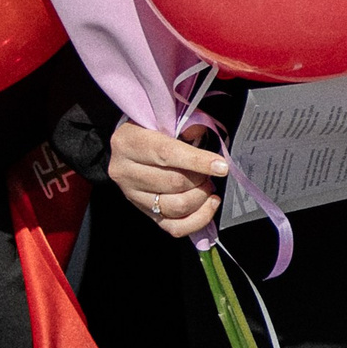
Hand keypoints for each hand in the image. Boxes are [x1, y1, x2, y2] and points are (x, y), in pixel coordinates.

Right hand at [109, 119, 228, 237]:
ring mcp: (133, 196)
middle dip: (201, 178)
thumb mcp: (165, 119)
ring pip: (175, 207)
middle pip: (173, 183)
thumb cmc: (153, 129)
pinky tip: (209, 203)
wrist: (131, 146)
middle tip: (213, 170)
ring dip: (201, 197)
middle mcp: (125, 172)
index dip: (197, 161)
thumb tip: (204, 140)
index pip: (167, 154)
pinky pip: (174, 227)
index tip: (222, 166)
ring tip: (208, 184)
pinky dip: (198, 219)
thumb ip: (185, 127)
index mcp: (128, 143)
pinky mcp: (144, 213)